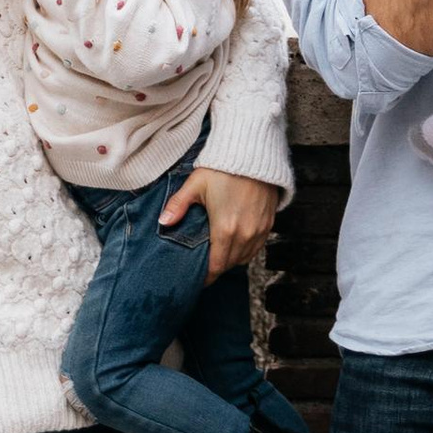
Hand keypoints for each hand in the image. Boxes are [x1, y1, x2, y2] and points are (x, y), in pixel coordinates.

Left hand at [162, 162, 278, 279]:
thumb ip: (178, 205)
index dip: (206, 276)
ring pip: (245, 257)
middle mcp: (245, 234)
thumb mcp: (196, 185)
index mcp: (225, 229)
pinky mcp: (269, 223)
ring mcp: (259, 230)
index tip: (198, 279)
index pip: (216, 266)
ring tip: (219, 255)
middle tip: (205, 266)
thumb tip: (163, 222)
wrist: (254, 153)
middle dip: (217, 267)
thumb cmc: (223, 168)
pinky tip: (236, 243)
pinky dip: (246, 249)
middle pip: (230, 264)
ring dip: (232, 259)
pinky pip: (257, 247)